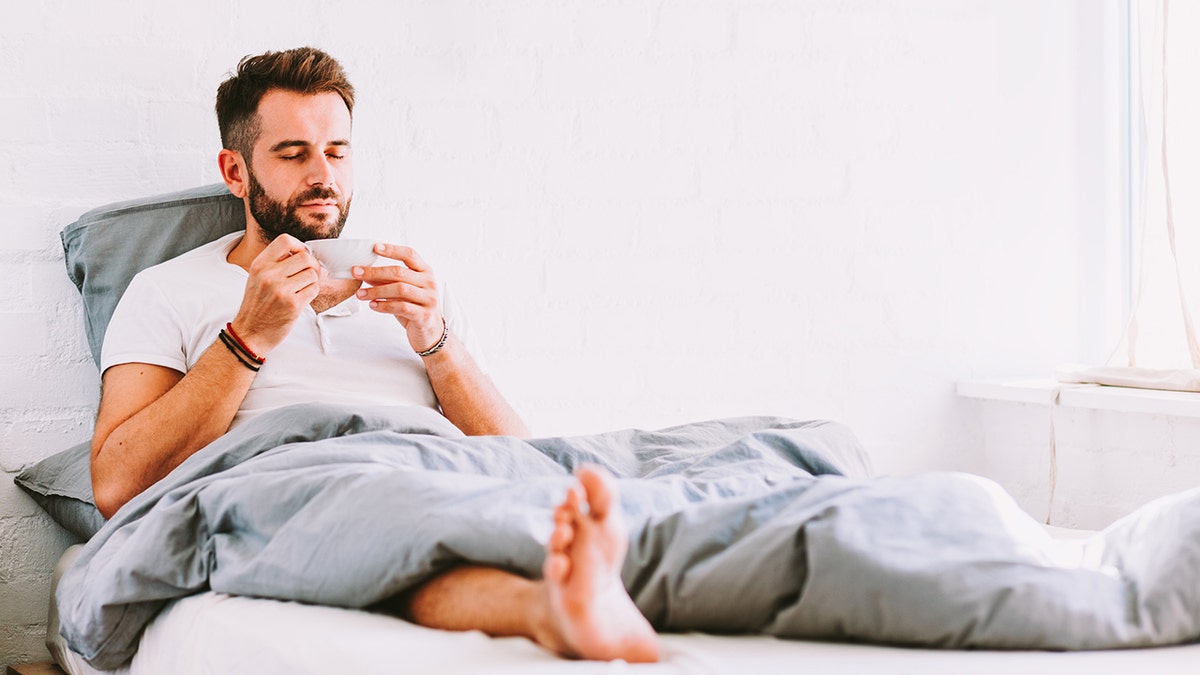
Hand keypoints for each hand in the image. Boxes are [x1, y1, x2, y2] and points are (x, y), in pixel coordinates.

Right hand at [230, 234, 321, 354]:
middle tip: (309, 274)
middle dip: (312, 265)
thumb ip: (277, 263)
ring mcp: (281, 290)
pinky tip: (302, 298)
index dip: (299, 246)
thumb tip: (308, 254)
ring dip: (313, 281)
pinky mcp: (293, 304)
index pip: (285, 240)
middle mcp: (269, 275)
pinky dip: (312, 292)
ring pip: (313, 273)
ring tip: (302, 289)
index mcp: (259, 265)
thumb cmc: (257, 305)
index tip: (302, 256)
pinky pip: (314, 289)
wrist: (250, 333)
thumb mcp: (258, 278)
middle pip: (305, 257)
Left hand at [353, 243, 443, 353]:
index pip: (409, 255)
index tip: (374, 247)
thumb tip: (365, 272)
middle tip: (356, 272)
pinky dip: (384, 305)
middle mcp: (429, 283)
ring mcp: (429, 299)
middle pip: (400, 272)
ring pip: (400, 289)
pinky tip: (373, 306)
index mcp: (425, 272)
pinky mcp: (425, 315)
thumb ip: (387, 281)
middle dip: (375, 272)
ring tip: (360, 294)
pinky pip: (402, 307)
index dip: (392, 250)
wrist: (431, 333)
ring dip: (376, 291)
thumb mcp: (402, 292)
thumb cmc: (415, 308)